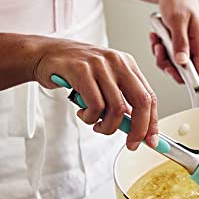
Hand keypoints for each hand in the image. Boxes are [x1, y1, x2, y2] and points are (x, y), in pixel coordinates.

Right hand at [31, 38, 157, 150]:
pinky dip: (90, 118)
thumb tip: (136, 130)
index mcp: (128, 64)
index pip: (150, 96)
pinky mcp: (81, 70)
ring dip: (107, 126)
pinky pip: (95, 106)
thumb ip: (121, 101)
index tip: (151, 140)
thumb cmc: (76, 72)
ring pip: (117, 108)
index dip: (152, 122)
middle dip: (139, 129)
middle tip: (131, 144)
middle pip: (141, 101)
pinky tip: (83, 114)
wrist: (46, 54)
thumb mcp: (105, 82)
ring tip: (96, 125)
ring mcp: (100, 65)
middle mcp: (118, 62)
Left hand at [149, 0, 198, 83]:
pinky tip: (157, 37)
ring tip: (157, 40)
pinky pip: (169, 55)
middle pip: (185, 71)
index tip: (171, 72)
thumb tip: (182, 62)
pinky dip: (160, 49)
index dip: (188, 78)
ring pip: (174, 64)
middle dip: (168, 64)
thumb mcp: (176, 20)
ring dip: (162, 55)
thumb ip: (180, 42)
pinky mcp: (180, 44)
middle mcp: (198, 47)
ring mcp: (189, 46)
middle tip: (159, 50)